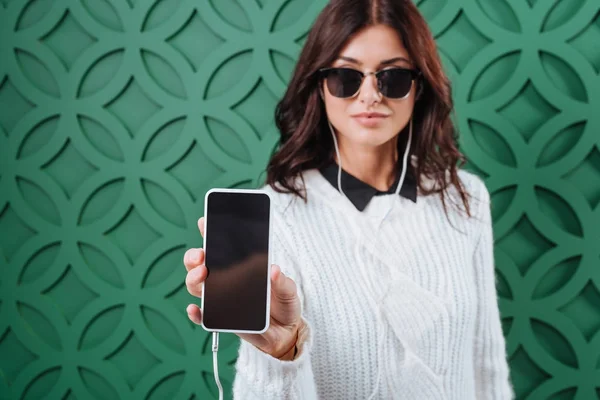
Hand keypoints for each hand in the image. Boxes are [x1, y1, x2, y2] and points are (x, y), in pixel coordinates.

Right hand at [184, 217, 302, 359]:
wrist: (286, 332)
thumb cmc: (284, 303)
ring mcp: (221, 300)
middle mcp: (225, 281)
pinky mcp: (221, 320)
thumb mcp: (288, 290)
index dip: (209, 233)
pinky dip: (195, 314)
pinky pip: (202, 318)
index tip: (204, 222)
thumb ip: (282, 282)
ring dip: (193, 280)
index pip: (220, 248)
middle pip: (199, 265)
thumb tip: (274, 270)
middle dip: (194, 257)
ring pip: (197, 287)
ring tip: (201, 275)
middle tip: (201, 256)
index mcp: (240, 267)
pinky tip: (195, 309)